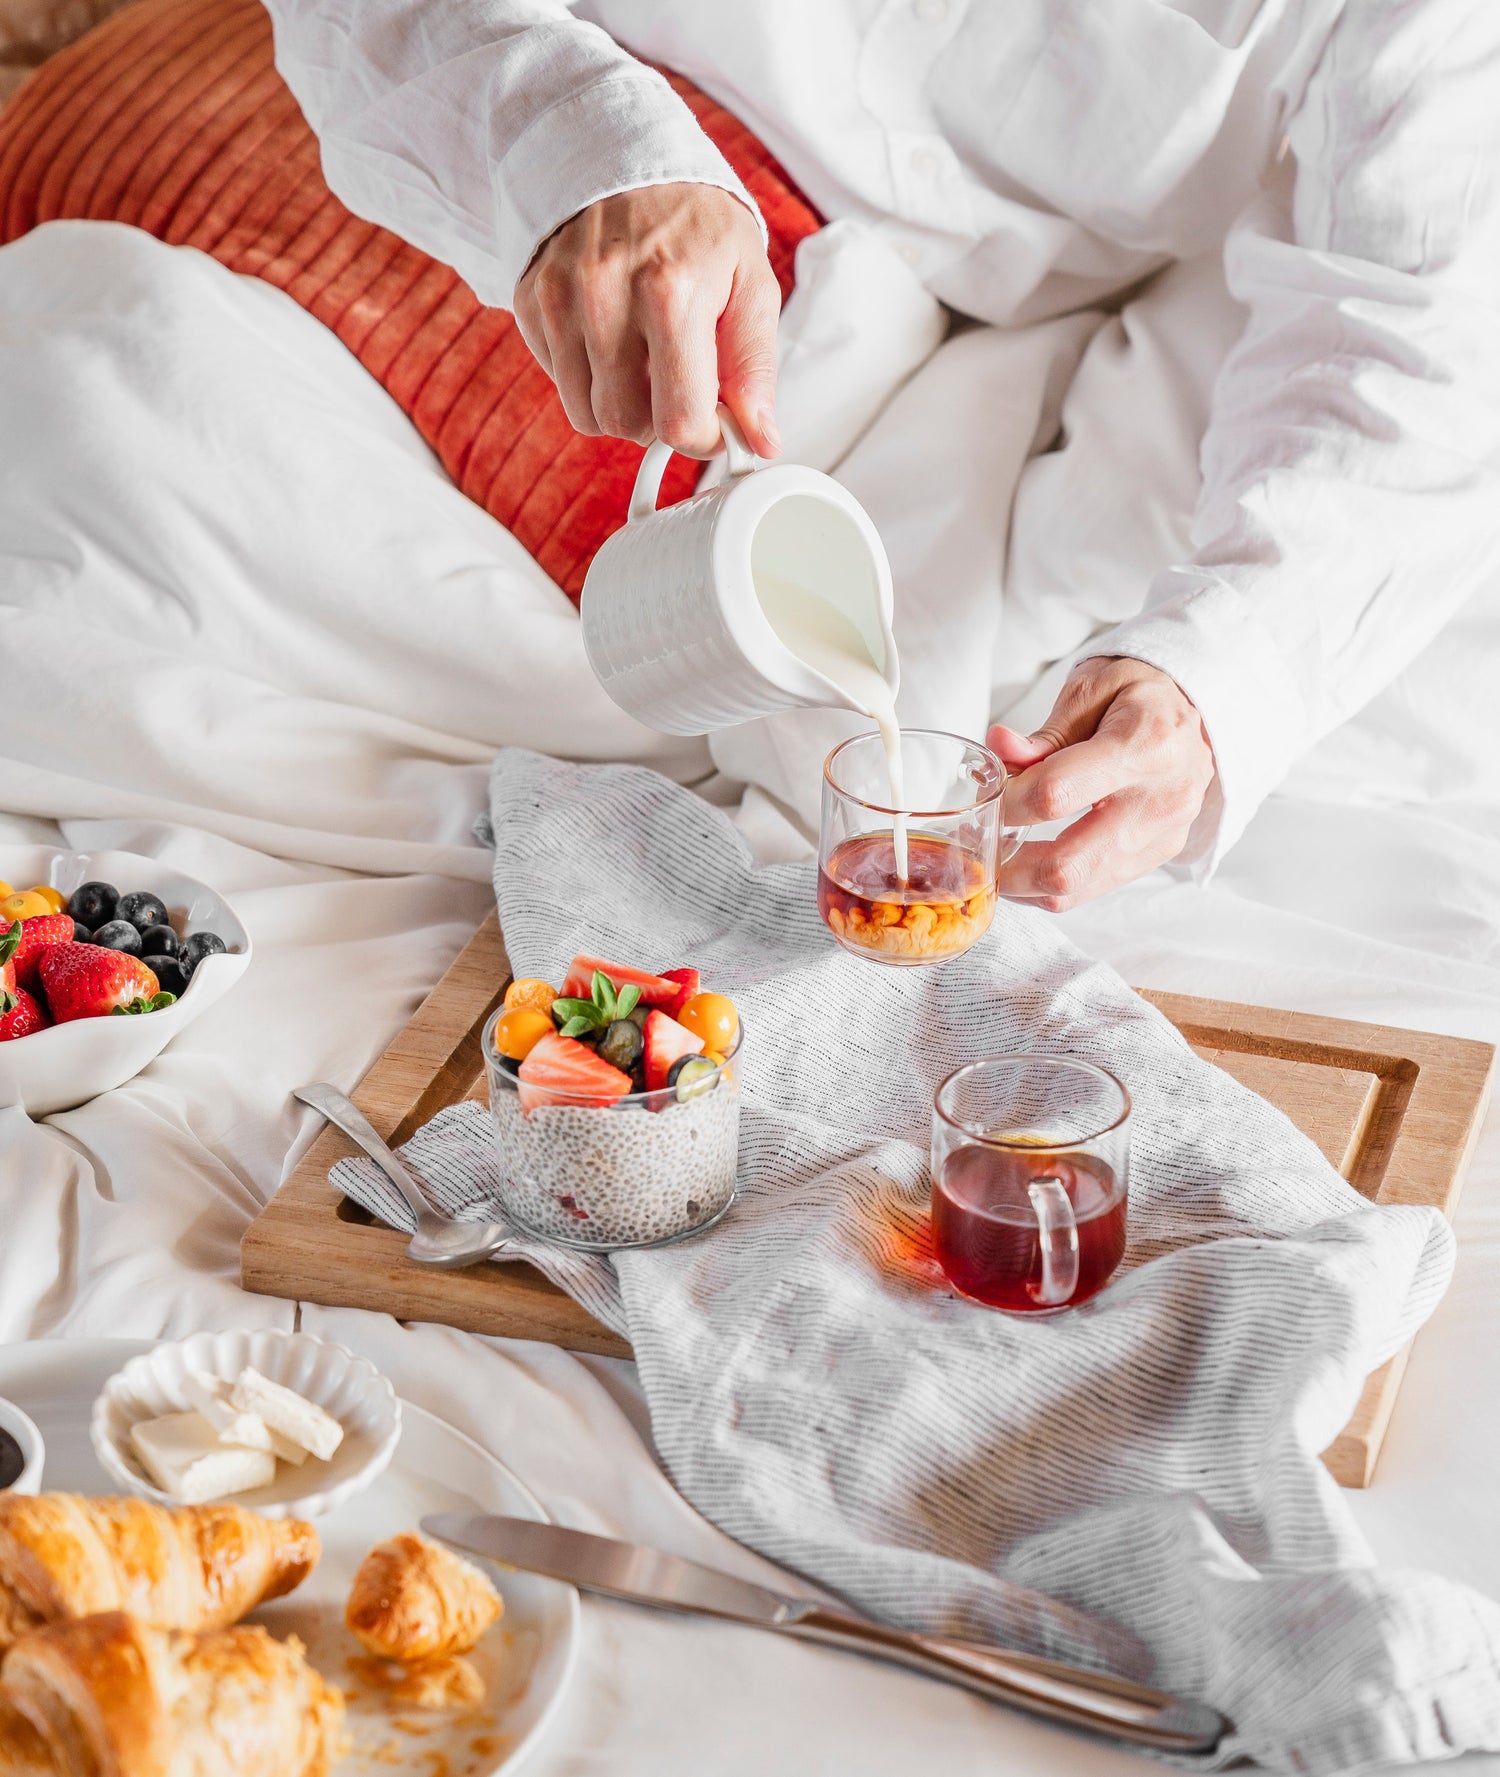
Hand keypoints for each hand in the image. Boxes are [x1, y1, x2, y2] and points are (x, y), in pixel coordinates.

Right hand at [514, 182, 780, 458]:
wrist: (621, 152)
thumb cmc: (694, 222)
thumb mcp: (750, 282)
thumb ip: (755, 368)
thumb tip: (761, 443)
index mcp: (672, 291)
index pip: (680, 422)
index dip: (703, 438)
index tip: (714, 421)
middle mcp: (606, 294)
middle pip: (628, 425)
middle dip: (659, 419)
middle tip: (678, 378)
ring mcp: (560, 298)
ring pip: (587, 414)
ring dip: (621, 404)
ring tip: (643, 358)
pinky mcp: (529, 300)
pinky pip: (559, 382)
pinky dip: (588, 376)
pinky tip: (609, 334)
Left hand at [987, 658, 1215, 910]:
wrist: (1197, 711)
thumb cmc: (1140, 694)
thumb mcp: (1092, 689)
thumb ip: (1045, 733)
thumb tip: (1000, 749)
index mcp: (1145, 744)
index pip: (1055, 794)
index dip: (1006, 803)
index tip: (985, 797)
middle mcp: (1162, 798)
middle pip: (1068, 863)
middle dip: (1009, 868)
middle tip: (979, 853)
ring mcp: (1165, 833)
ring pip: (1078, 888)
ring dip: (1025, 885)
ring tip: (1000, 860)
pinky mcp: (1161, 853)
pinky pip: (1094, 889)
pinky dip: (1053, 885)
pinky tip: (1032, 863)